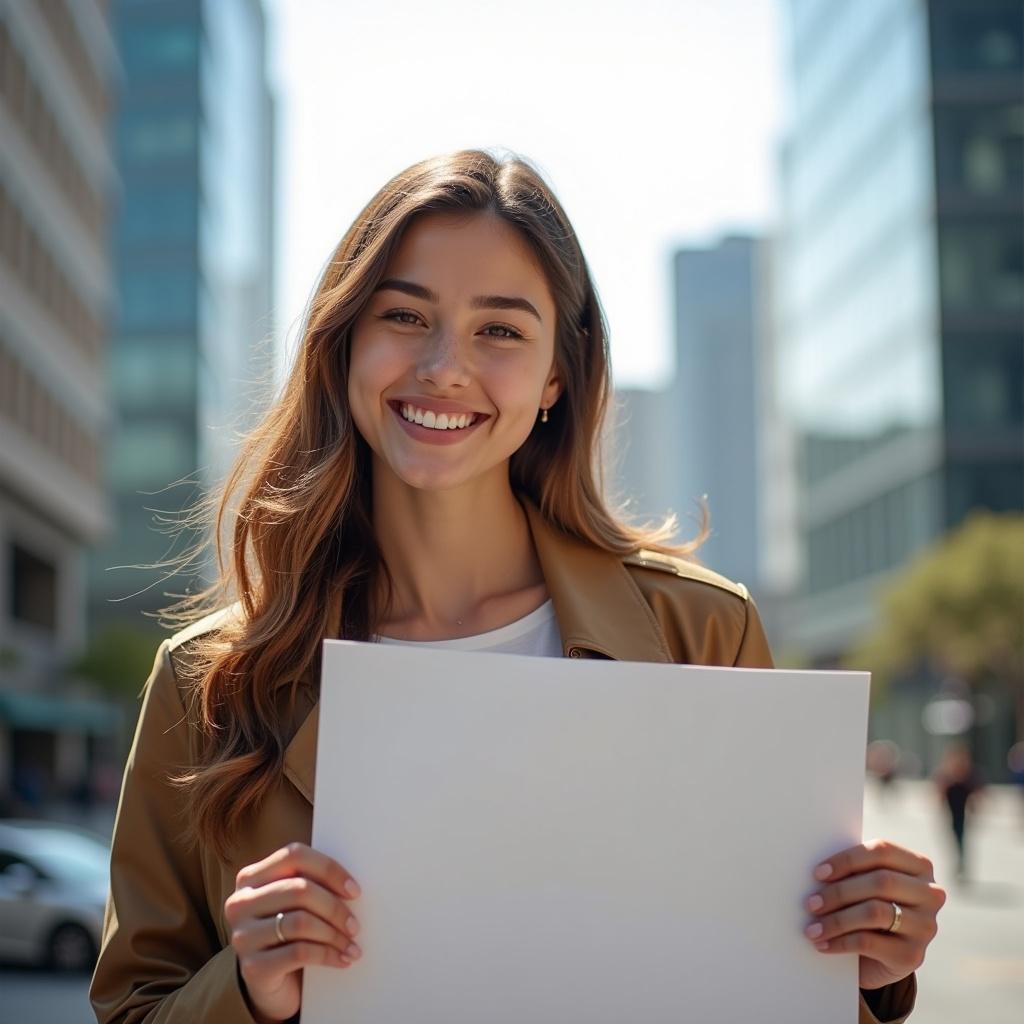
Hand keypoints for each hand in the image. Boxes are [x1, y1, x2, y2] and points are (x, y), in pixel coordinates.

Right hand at [225, 842, 362, 1022]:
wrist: (271, 987)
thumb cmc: (289, 936)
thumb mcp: (294, 905)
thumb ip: (310, 885)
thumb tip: (351, 886)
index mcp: (251, 877)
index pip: (294, 856)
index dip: (329, 869)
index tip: (354, 890)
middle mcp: (240, 903)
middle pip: (300, 890)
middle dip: (335, 908)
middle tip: (354, 925)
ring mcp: (242, 936)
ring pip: (300, 922)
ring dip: (334, 934)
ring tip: (351, 944)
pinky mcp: (252, 968)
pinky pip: (299, 953)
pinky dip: (328, 955)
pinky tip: (342, 959)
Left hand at [803, 838, 945, 990]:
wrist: (880, 956)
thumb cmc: (866, 904)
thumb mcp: (865, 883)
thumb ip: (854, 870)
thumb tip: (817, 870)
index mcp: (919, 865)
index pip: (882, 851)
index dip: (847, 859)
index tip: (818, 873)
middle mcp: (930, 894)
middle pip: (880, 882)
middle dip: (839, 892)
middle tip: (811, 903)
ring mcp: (926, 926)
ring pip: (875, 912)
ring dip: (836, 919)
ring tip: (812, 927)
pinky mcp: (914, 955)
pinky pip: (870, 943)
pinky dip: (840, 942)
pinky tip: (822, 943)